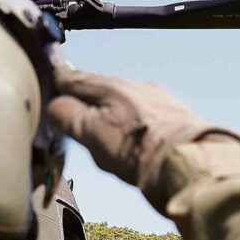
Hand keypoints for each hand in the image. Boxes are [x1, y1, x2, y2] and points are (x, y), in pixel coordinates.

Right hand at [49, 67, 239, 211]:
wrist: (192, 162)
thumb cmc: (140, 151)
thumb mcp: (90, 133)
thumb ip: (67, 115)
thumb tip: (55, 105)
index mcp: (107, 86)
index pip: (71, 78)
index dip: (56, 83)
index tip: (47, 84)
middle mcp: (134, 85)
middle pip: (100, 89)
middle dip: (86, 101)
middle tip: (75, 116)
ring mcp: (158, 99)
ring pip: (126, 102)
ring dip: (115, 114)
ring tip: (110, 135)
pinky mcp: (178, 117)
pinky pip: (148, 116)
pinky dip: (138, 124)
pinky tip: (140, 140)